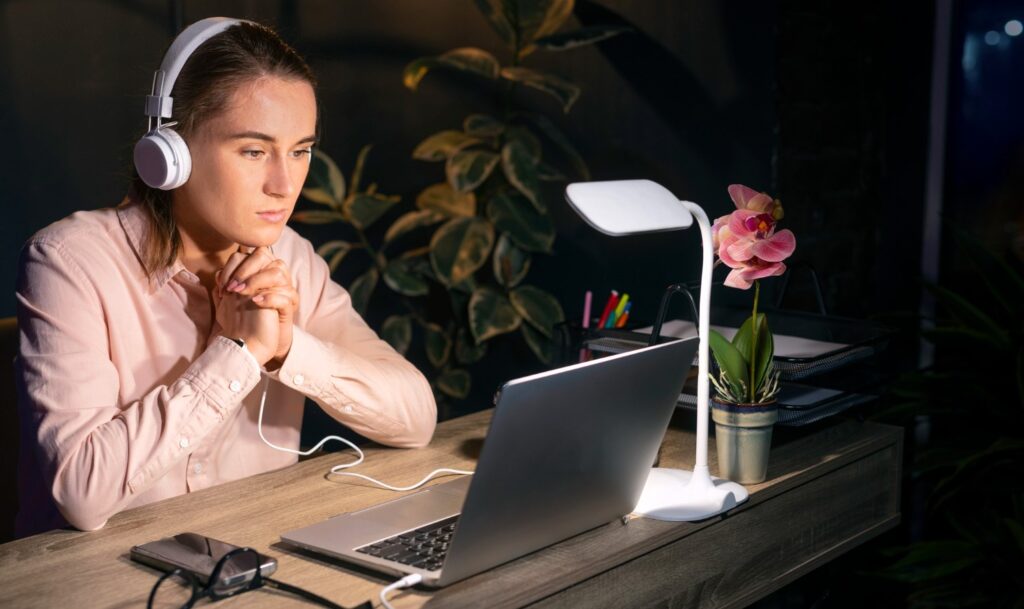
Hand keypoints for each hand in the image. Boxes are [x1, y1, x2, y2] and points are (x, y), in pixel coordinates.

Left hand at [217, 246, 298, 367]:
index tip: (223, 284)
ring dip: (256, 281)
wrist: (250, 344)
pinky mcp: (288, 308)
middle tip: (232, 288)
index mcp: (260, 272)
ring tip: (241, 294)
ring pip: (278, 272)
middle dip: (244, 269)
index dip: (235, 264)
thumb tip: (219, 272)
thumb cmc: (241, 320)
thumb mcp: (228, 300)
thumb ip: (225, 283)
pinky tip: (255, 303)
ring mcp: (283, 292)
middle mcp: (273, 278)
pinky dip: (268, 297)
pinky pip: (285, 296)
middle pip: (265, 255)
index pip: (252, 253)